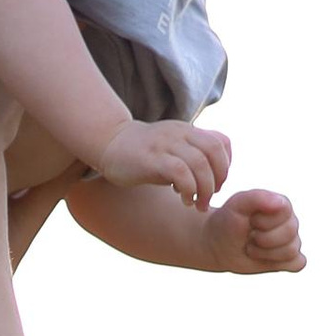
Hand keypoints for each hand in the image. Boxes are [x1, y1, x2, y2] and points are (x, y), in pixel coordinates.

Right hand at [92, 116, 232, 208]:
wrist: (110, 144)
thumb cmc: (146, 154)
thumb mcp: (175, 150)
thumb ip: (195, 156)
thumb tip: (217, 179)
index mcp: (189, 131)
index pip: (222, 143)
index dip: (225, 166)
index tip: (216, 185)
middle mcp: (180, 134)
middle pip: (214, 152)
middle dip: (218, 179)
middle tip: (209, 198)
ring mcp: (165, 144)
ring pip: (199, 163)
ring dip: (204, 189)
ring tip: (198, 204)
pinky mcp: (152, 159)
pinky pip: (180, 171)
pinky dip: (188, 188)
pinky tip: (184, 199)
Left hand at [193, 184, 305, 275]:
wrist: (218, 244)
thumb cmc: (228, 222)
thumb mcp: (236, 205)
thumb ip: (257, 198)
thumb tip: (281, 203)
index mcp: (282, 205)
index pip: (285, 215)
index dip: (263, 222)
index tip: (249, 221)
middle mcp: (290, 222)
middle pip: (290, 235)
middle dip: (262, 239)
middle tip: (249, 236)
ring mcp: (292, 241)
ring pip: (291, 251)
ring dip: (265, 253)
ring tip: (252, 246)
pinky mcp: (290, 259)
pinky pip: (297, 264)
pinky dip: (278, 264)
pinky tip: (263, 257)